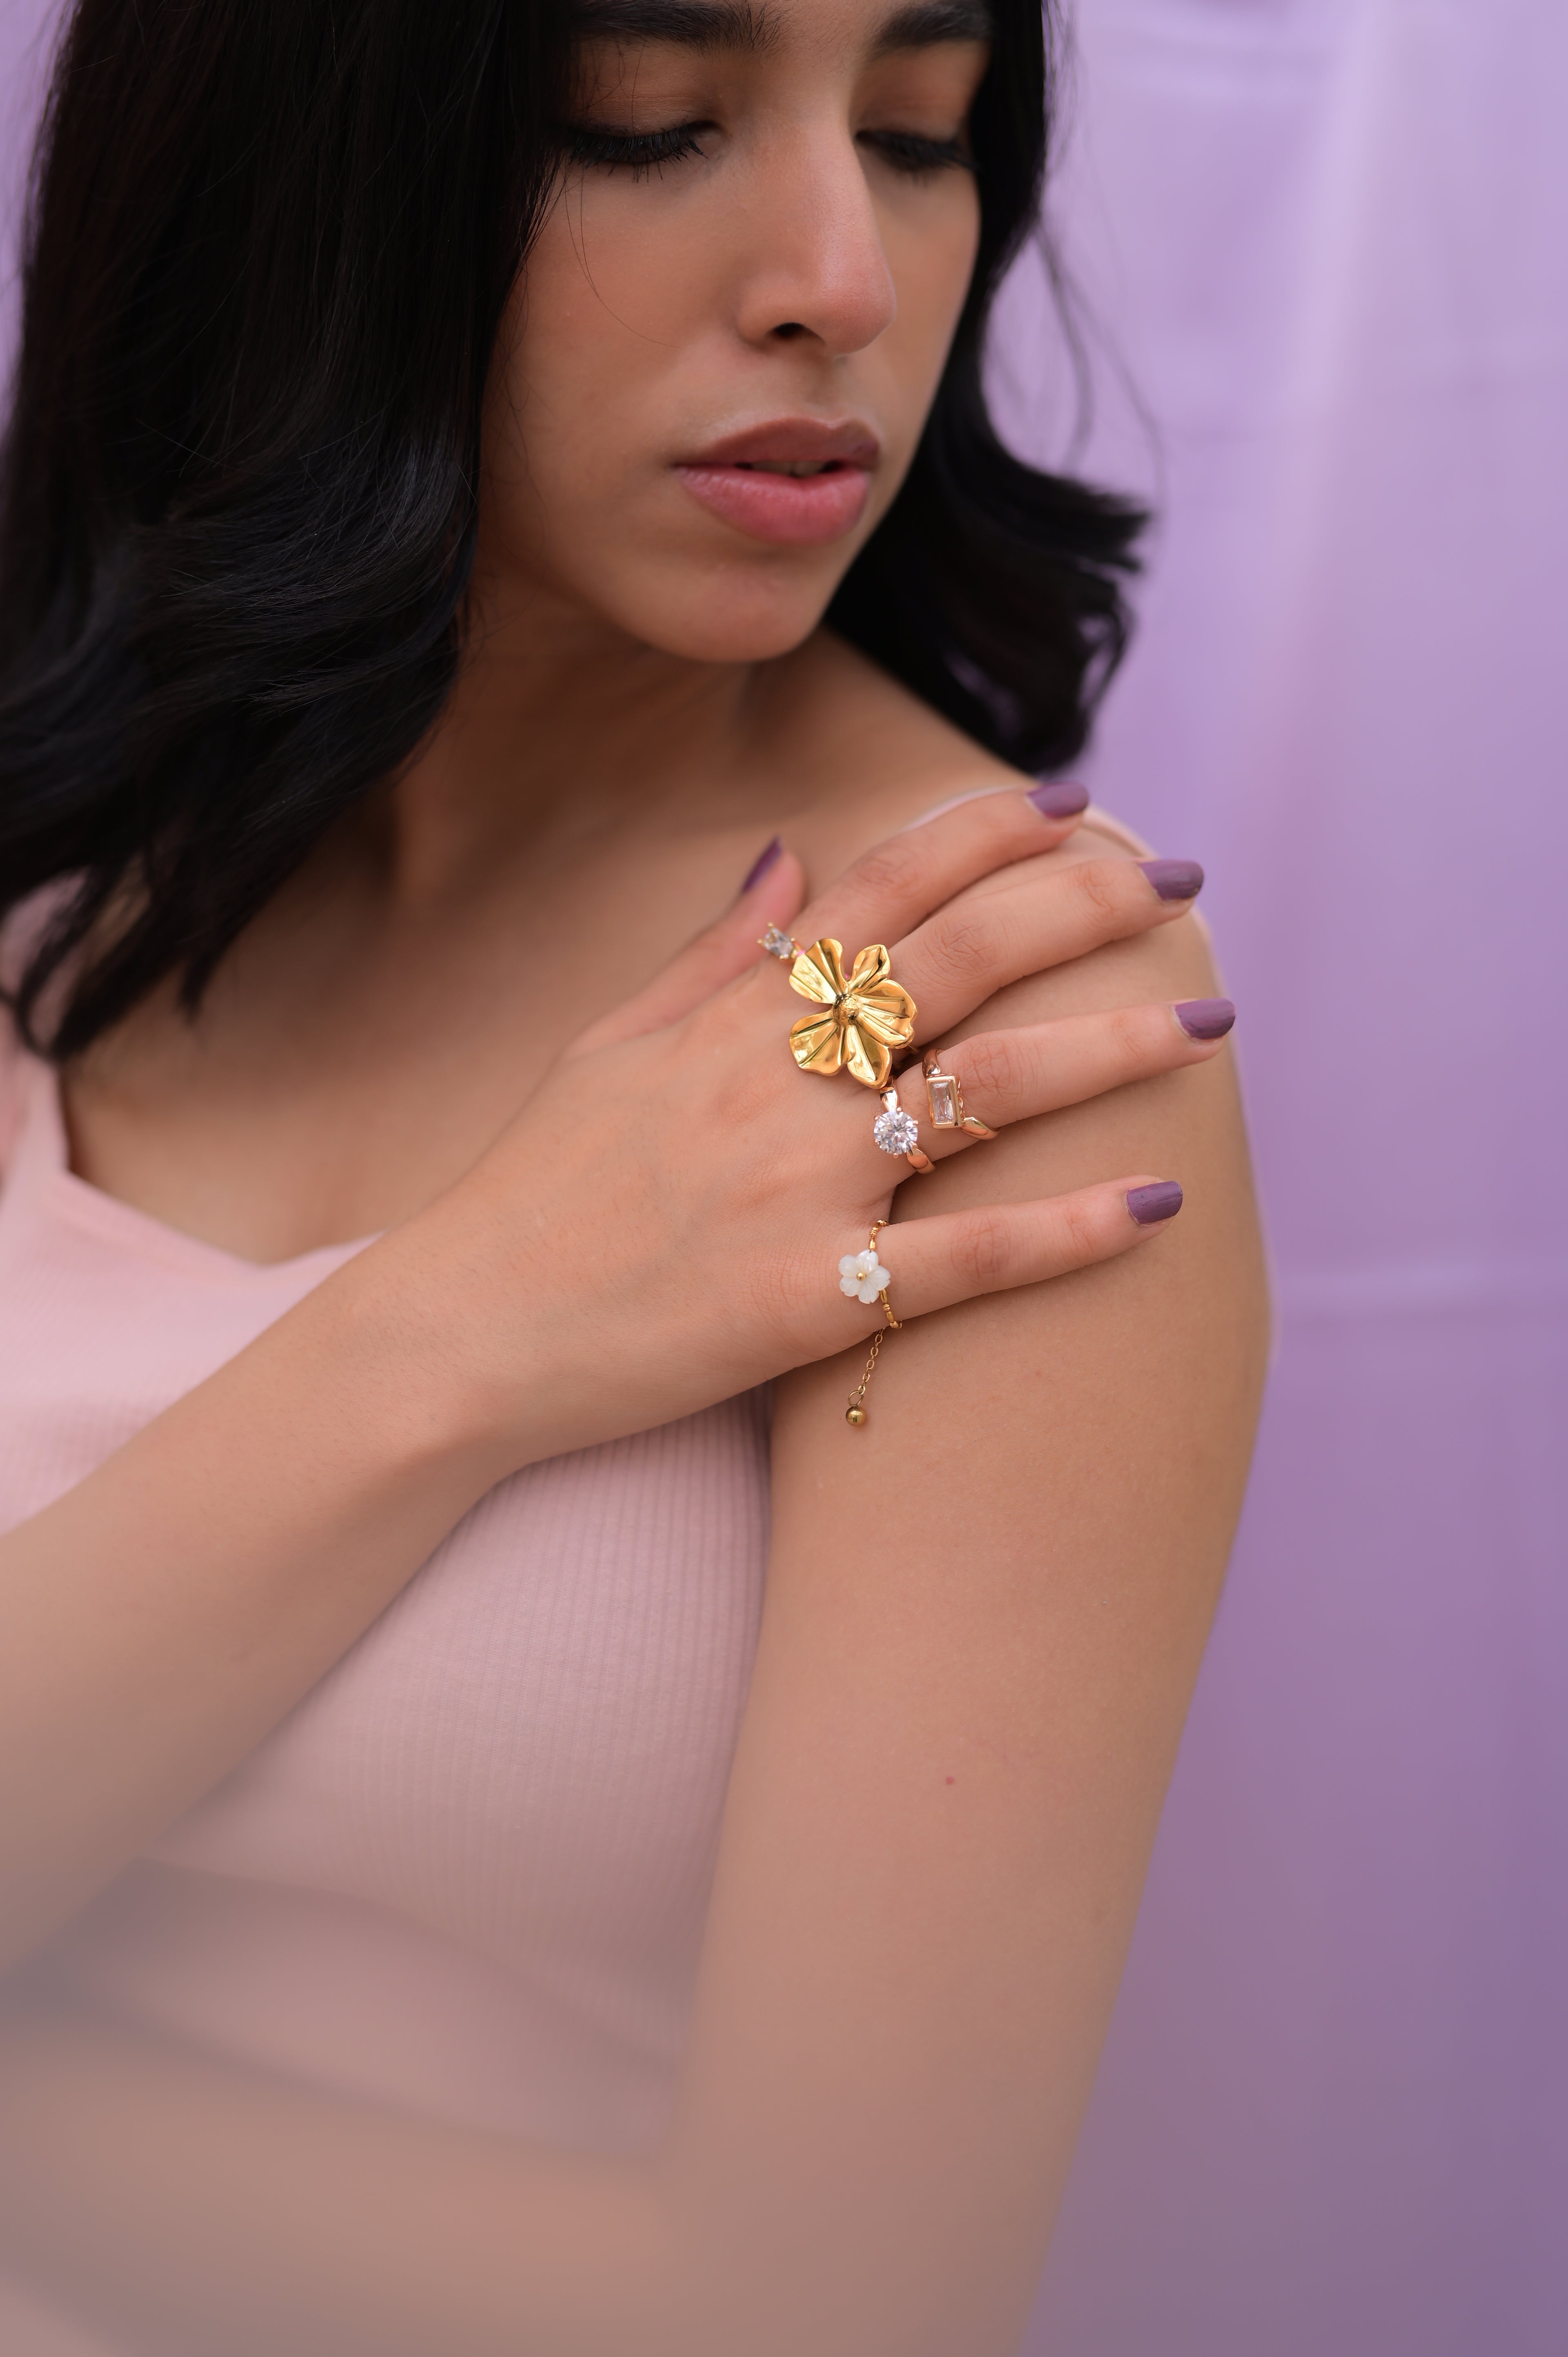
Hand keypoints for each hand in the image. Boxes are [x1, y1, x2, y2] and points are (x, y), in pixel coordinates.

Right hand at [410, 791, 1227, 1465]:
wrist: (461, 1334)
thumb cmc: (533, 1192)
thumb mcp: (609, 1048)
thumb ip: (710, 958)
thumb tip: (791, 862)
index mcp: (733, 1019)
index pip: (881, 891)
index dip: (984, 834)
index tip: (1073, 800)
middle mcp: (776, 1082)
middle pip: (959, 960)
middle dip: (1080, 906)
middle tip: (1179, 882)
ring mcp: (799, 1187)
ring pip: (987, 1088)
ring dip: (1112, 1045)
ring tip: (1209, 1016)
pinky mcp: (813, 1297)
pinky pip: (967, 1256)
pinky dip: (1068, 1230)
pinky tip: (1160, 1204)